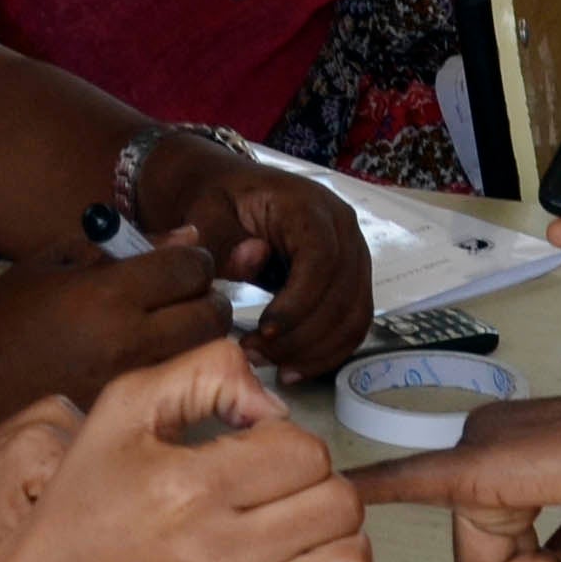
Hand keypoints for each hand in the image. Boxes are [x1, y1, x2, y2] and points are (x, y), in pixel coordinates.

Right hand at [0, 245, 233, 406]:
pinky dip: (174, 373)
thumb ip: (127, 246)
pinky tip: (146, 364)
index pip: (191, 269)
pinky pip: (173, 388)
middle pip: (211, 317)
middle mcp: (126, 344)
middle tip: (187, 298)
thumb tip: (189, 238)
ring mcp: (128, 389)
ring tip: (168, 329)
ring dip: (197, 338)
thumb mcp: (56, 262)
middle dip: (208, 300)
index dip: (196, 261)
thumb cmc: (3, 315)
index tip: (184, 265)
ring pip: (202, 356)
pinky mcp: (123, 420)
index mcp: (106, 295)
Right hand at [0, 342, 370, 561]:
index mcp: (189, 488)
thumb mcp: (123, 408)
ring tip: (300, 536)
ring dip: (337, 544)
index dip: (289, 440)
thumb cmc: (82, 508)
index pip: (305, 451)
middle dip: (319, 485)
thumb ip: (204, 372)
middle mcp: (217, 556)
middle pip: (339, 505)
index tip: (257, 451)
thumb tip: (270, 401)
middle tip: (280, 491)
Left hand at [152, 145, 375, 376]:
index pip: (322, 259)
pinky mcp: (350, 279)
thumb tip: (253, 258)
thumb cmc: (216, 202)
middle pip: (343, 294)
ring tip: (271, 366)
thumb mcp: (206, 214)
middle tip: (257, 355)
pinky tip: (292, 368)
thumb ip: (222, 238)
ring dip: (316, 351)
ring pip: (354, 316)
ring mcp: (353, 255)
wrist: (228, 192)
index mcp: (310, 206)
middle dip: (302, 337)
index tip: (263, 330)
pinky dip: (327, 352)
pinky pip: (353, 324)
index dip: (298, 302)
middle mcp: (343, 229)